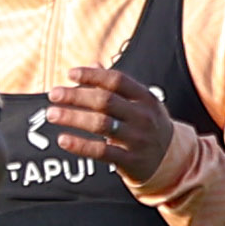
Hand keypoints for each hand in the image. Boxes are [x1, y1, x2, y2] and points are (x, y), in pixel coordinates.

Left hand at [43, 64, 179, 186]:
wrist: (172, 162)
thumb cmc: (147, 126)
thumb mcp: (140, 104)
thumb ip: (116, 86)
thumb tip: (93, 63)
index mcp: (145, 98)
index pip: (117, 80)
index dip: (92, 75)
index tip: (70, 74)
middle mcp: (143, 117)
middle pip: (105, 101)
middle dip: (75, 96)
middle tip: (53, 94)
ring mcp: (138, 139)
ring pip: (101, 124)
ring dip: (73, 117)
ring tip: (52, 114)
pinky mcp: (131, 161)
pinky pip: (102, 152)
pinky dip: (80, 145)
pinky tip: (63, 139)